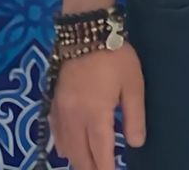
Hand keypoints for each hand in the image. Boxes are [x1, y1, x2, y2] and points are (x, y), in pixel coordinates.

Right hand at [49, 45, 145, 169]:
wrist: (86, 33)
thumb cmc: (115, 57)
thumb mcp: (133, 84)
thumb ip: (134, 116)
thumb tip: (135, 143)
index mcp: (95, 114)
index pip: (100, 151)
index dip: (106, 168)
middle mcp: (74, 118)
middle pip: (79, 155)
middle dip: (89, 168)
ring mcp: (60, 111)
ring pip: (64, 147)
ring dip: (76, 160)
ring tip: (88, 166)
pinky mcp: (53, 102)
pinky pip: (54, 134)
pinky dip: (61, 146)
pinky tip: (66, 151)